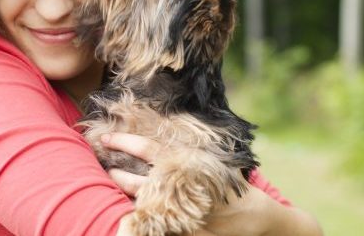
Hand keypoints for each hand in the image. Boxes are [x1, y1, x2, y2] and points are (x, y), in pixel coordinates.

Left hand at [102, 132, 322, 235]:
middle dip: (118, 173)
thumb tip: (162, 141)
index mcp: (190, 167)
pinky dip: (143, 218)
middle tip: (103, 165)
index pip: (151, 150)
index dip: (127, 142)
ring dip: (126, 193)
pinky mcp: (187, 234)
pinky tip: (129, 213)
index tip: (108, 137)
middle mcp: (184, 189)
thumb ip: (189, 155)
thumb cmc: (236, 186)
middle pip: (141, 180)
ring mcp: (184, 214)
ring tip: (112, 182)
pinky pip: (159, 225)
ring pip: (145, 203)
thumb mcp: (214, 163)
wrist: (260, 219)